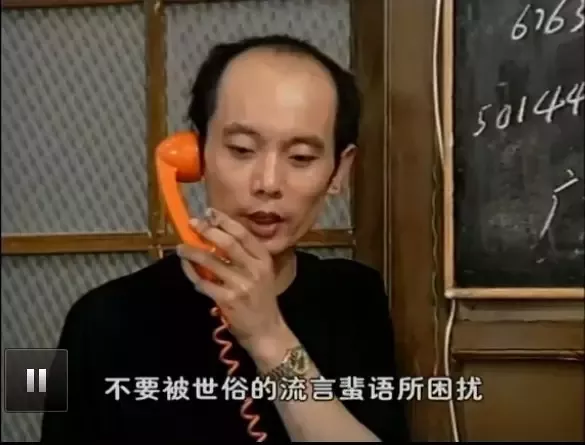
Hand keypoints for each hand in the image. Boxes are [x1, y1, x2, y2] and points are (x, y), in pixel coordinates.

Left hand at [176, 208, 287, 350]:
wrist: (266, 330)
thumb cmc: (261, 299)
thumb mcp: (261, 273)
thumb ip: (245, 256)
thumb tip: (218, 235)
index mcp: (263, 260)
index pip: (243, 234)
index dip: (224, 221)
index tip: (209, 212)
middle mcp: (254, 270)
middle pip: (227, 243)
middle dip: (207, 231)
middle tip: (192, 223)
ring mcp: (241, 285)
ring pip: (210, 262)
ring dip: (192, 252)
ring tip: (181, 248)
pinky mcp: (227, 300)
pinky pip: (204, 283)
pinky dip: (193, 274)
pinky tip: (187, 269)